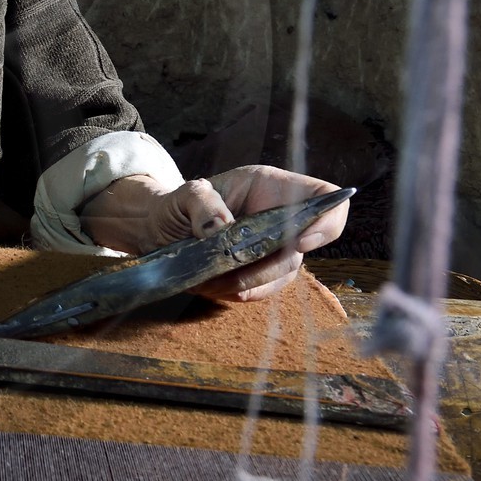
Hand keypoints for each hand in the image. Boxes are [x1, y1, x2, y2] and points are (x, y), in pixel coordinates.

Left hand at [80, 164, 346, 301]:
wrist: (156, 233)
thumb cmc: (173, 206)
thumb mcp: (181, 195)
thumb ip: (200, 202)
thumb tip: (221, 227)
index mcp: (270, 187)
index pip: (322, 197)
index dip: (325, 219)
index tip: (298, 241)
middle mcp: (278, 217)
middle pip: (304, 245)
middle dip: (271, 263)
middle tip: (234, 268)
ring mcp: (271, 248)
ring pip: (284, 274)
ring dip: (252, 282)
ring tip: (216, 279)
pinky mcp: (257, 274)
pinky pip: (263, 290)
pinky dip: (241, 293)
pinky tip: (215, 286)